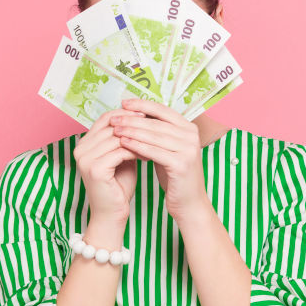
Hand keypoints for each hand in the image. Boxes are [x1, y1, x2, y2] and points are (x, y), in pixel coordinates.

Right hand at [73, 108, 145, 223]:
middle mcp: (81, 149)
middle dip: (135, 124)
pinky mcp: (95, 169)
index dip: (127, 114)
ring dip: (138, 139)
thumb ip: (125, 139)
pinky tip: (147, 157)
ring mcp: (86, 159)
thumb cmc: (118, 186)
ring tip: (154, 143)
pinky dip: (136, 152)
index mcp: (84, 143)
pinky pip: (120, 152)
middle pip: (111, 125)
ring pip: (117, 137)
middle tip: (156, 127)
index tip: (148, 114)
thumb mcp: (121, 157)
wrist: (112, 213)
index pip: (106, 118)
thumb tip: (141, 118)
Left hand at [111, 97, 209, 220]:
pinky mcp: (181, 164)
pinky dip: (137, 146)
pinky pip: (154, 152)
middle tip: (114, 118)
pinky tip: (124, 143)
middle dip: (133, 119)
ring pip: (154, 136)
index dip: (142, 105)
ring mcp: (188, 150)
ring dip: (132, 131)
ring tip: (115, 129)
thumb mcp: (168, 149)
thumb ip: (158, 133)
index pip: (163, 110)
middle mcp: (191, 136)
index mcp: (189, 129)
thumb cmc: (175, 176)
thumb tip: (135, 116)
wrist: (189, 203)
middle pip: (156, 123)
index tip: (124, 103)